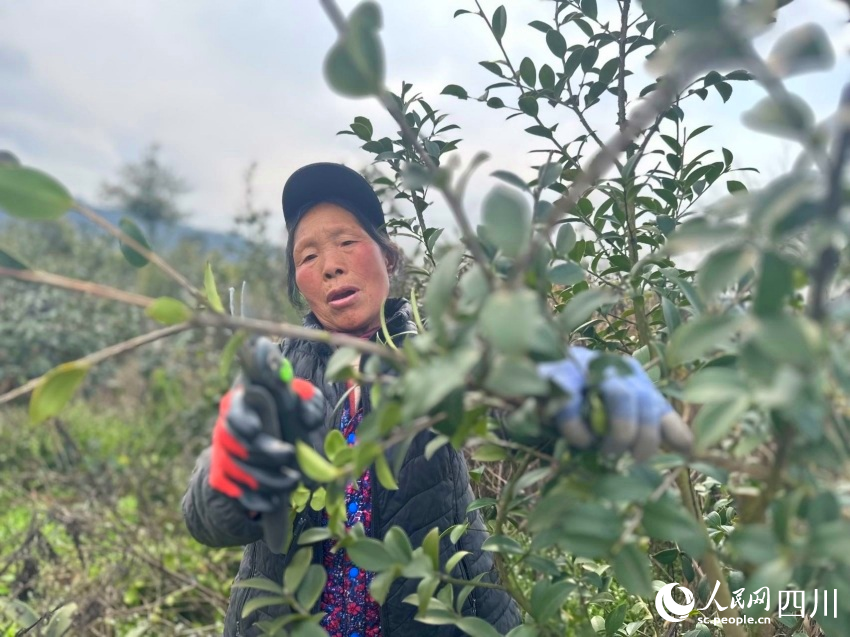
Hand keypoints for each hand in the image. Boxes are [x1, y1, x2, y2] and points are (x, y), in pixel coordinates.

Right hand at [209, 382, 303, 512]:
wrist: (279, 429)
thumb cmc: (291, 406)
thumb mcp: (304, 397)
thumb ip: (309, 402)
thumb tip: (308, 419)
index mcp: (242, 402)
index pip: (232, 410)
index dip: (240, 421)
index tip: (256, 431)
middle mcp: (226, 428)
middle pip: (237, 445)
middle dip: (265, 453)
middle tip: (292, 454)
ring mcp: (222, 453)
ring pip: (237, 471)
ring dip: (266, 479)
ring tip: (293, 481)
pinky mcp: (224, 476)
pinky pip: (234, 492)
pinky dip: (253, 500)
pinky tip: (273, 502)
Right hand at [538, 347, 692, 461]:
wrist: (523, 387)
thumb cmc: (572, 407)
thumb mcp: (614, 416)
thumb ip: (649, 426)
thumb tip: (690, 446)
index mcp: (626, 374)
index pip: (655, 402)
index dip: (664, 430)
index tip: (661, 455)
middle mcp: (608, 365)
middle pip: (641, 397)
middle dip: (639, 435)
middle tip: (625, 457)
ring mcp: (581, 366)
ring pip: (619, 393)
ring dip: (618, 430)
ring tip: (603, 450)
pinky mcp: (552, 376)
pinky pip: (573, 402)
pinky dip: (579, 428)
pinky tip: (579, 440)